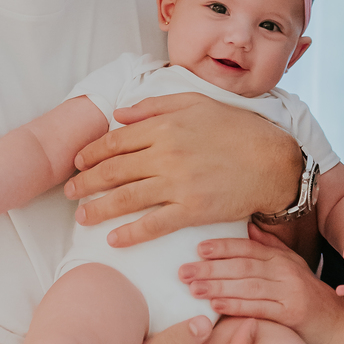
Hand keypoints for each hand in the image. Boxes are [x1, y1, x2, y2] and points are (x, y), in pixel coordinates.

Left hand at [64, 93, 301, 246]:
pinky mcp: (191, 210)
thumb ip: (155, 106)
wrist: (273, 162)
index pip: (116, 141)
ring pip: (126, 198)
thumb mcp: (197, 104)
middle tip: (70, 191)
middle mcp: (166, 154)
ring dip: (98, 209)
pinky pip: (153, 224)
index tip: (79, 162)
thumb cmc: (238, 130)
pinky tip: (113, 240)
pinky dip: (130, 234)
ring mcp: (177, 184)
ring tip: (82, 216)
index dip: (92, 153)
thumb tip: (120, 114)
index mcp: (165, 126)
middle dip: (86, 182)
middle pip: (114, 170)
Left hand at [177, 225, 343, 343]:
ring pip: (247, 286)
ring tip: (192, 288)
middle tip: (183, 271)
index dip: (223, 247)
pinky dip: (236, 305)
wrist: (339, 326)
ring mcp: (290, 292)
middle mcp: (286, 271)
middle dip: (211, 268)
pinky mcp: (292, 313)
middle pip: (242, 266)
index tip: (198, 249)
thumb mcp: (294, 267)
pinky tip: (215, 305)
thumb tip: (249, 226)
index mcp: (282, 258)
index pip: (248, 248)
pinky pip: (259, 307)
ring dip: (217, 286)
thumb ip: (271, 247)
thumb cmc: (310, 298)